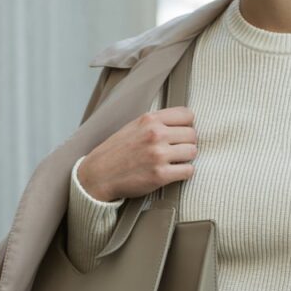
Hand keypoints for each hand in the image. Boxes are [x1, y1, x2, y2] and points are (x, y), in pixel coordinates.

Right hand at [77, 106, 197, 201]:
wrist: (98, 175)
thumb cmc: (117, 152)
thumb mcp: (134, 127)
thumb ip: (156, 122)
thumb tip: (182, 124)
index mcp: (149, 119)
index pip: (187, 115)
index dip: (187, 125)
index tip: (180, 133)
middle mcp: (155, 134)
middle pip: (192, 134)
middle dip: (187, 143)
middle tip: (176, 150)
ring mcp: (158, 154)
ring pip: (193, 152)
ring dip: (186, 158)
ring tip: (173, 161)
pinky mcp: (160, 175)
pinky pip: (188, 171)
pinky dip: (183, 173)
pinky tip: (172, 172)